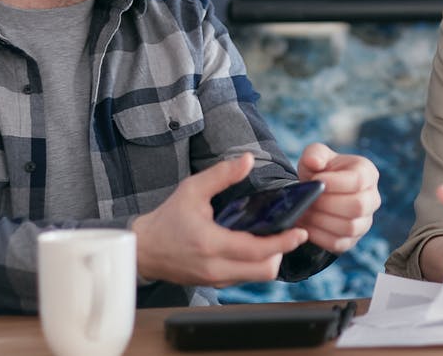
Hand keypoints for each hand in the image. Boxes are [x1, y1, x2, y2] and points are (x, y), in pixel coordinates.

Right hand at [131, 153, 308, 286]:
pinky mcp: (213, 284)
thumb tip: (248, 159)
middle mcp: (215, 267)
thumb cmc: (167, 218)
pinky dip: (254, 265)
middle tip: (287, 234)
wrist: (143, 249)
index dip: (283, 243)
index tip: (299, 233)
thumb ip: (222, 174)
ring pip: (257, 277)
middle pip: (264, 271)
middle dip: (281, 253)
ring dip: (269, 260)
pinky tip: (253, 248)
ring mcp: (214, 279)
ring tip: (272, 240)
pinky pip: (244, 279)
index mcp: (211, 243)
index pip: (257, 250)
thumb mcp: (192, 189)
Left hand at [293, 143, 380, 252]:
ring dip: (321, 221)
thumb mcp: (316, 156)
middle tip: (307, 199)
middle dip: (327, 203)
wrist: (317, 194)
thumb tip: (314, 162)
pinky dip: (319, 236)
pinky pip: (339, 244)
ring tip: (303, 212)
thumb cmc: (320, 171)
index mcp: (367, 173)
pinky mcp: (352, 240)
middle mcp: (372, 199)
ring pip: (349, 227)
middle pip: (357, 206)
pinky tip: (305, 226)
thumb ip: (314, 154)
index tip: (315, 180)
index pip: (358, 181)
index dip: (336, 183)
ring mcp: (365, 222)